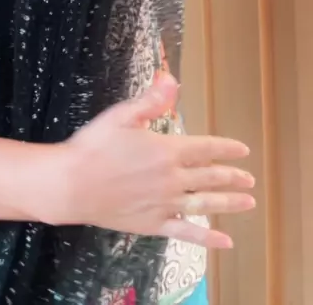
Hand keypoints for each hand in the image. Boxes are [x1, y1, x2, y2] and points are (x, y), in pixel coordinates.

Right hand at [56, 74, 254, 248]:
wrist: (71, 185)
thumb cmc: (94, 146)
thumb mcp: (121, 115)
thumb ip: (151, 100)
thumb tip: (170, 79)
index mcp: (167, 150)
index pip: (205, 148)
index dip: (226, 148)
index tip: (242, 150)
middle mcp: (172, 179)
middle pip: (210, 177)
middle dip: (232, 177)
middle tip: (249, 179)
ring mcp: (164, 204)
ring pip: (205, 204)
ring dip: (229, 203)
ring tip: (248, 203)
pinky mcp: (153, 224)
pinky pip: (186, 232)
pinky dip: (208, 238)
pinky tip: (225, 241)